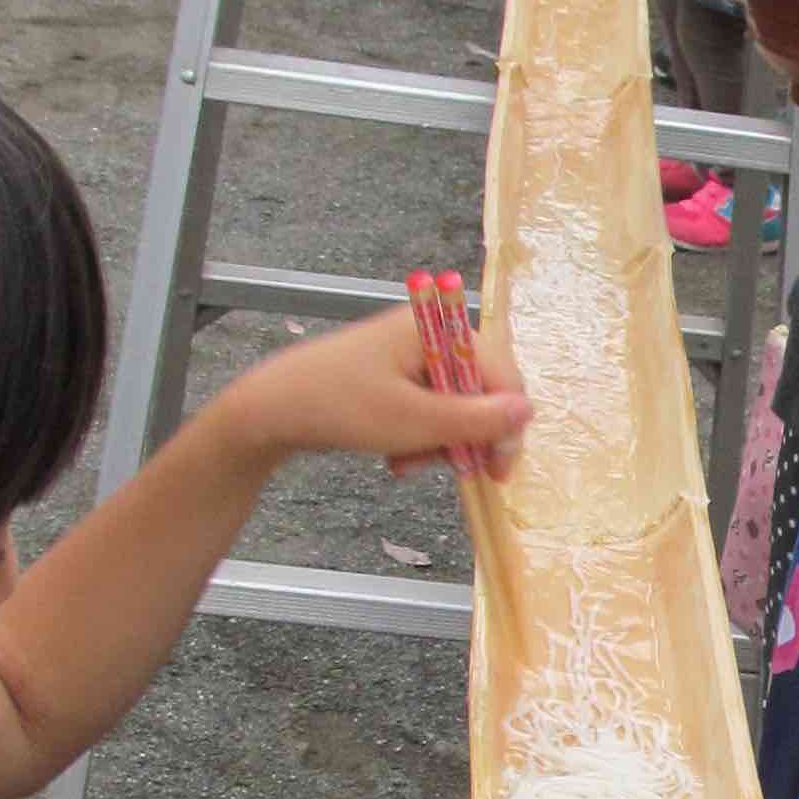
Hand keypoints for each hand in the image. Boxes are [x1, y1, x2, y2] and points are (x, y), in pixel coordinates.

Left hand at [217, 306, 529, 480]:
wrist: (270, 411)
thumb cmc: (341, 407)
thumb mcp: (416, 420)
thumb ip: (477, 419)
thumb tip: (528, 412)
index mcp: (437, 328)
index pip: (501, 374)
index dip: (505, 425)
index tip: (496, 470)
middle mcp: (429, 332)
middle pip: (480, 391)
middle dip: (465, 436)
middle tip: (446, 469)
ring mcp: (410, 353)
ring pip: (455, 406)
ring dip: (440, 443)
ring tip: (407, 463)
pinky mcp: (395, 374)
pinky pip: (429, 408)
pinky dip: (421, 436)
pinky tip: (397, 456)